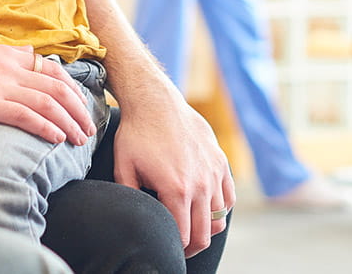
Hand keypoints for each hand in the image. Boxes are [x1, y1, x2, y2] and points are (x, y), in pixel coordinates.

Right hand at [0, 39, 96, 145]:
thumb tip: (20, 56)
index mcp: (3, 54)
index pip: (49, 67)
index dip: (70, 86)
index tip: (80, 103)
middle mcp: (6, 67)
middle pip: (57, 85)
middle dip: (79, 108)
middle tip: (89, 127)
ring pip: (47, 102)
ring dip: (69, 122)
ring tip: (80, 139)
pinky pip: (25, 116)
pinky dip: (46, 127)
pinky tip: (57, 139)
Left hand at [113, 85, 235, 257]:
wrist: (156, 102)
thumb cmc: (136, 134)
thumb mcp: (123, 168)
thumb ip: (130, 199)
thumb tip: (134, 220)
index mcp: (176, 190)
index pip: (183, 237)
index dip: (174, 249)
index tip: (166, 248)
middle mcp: (200, 184)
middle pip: (204, 235)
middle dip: (191, 247)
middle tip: (179, 248)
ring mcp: (214, 173)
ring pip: (219, 219)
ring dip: (205, 228)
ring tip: (190, 227)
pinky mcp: (220, 163)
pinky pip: (229, 198)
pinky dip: (220, 209)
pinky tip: (204, 208)